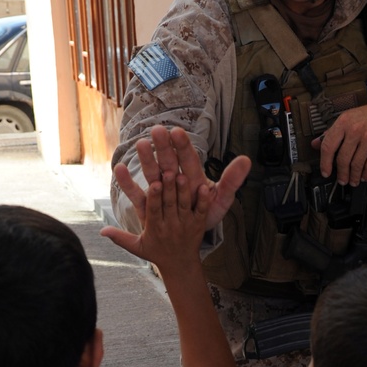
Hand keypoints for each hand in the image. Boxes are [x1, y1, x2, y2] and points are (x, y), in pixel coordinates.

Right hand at [109, 125, 249, 236]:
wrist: (190, 235)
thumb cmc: (205, 214)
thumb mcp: (221, 200)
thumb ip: (232, 181)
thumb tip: (247, 160)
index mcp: (193, 178)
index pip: (189, 159)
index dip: (183, 147)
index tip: (177, 132)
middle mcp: (175, 180)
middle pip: (169, 161)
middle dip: (164, 146)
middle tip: (157, 130)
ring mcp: (160, 190)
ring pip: (153, 172)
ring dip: (147, 159)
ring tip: (140, 144)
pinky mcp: (148, 204)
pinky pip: (136, 193)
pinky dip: (128, 182)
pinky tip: (118, 169)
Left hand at [314, 100, 366, 184]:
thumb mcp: (350, 118)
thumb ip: (332, 132)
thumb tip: (315, 144)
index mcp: (344, 121)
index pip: (328, 145)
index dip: (325, 162)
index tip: (325, 172)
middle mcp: (355, 129)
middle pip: (342, 159)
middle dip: (341, 174)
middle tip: (341, 180)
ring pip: (356, 165)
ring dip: (353, 176)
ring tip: (353, 181)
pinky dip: (366, 174)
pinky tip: (364, 176)